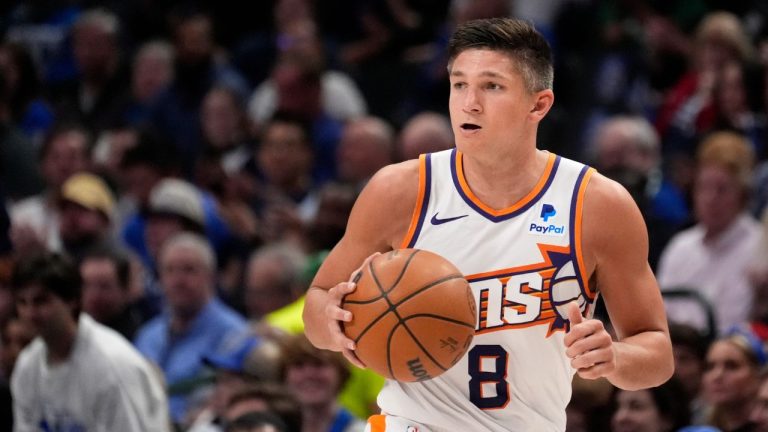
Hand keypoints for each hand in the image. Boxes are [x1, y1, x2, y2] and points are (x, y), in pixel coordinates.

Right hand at [323, 253, 380, 367]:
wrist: (316, 321)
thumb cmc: (341, 299)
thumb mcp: (349, 287)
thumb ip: (364, 271)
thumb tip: (383, 253)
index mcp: (335, 298)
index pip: (338, 290)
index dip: (344, 287)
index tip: (351, 286)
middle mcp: (331, 313)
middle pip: (332, 312)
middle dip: (339, 314)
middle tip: (348, 316)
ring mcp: (331, 328)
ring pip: (336, 334)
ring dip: (343, 339)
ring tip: (351, 344)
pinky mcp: (335, 340)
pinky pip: (345, 351)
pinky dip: (354, 358)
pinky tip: (365, 365)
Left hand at [563, 301, 615, 379]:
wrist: (611, 355)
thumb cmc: (590, 339)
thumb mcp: (583, 328)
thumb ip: (576, 317)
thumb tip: (572, 304)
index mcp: (597, 325)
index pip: (576, 330)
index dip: (567, 338)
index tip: (567, 343)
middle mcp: (606, 337)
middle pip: (579, 346)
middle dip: (570, 352)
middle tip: (570, 354)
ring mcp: (609, 352)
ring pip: (586, 360)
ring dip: (575, 363)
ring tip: (574, 362)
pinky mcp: (611, 366)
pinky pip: (592, 372)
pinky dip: (583, 373)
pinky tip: (582, 370)